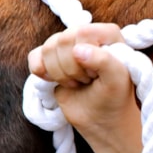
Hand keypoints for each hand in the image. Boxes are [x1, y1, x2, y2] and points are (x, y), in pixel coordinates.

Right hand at [27, 23, 139, 141]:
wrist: (102, 119)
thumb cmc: (115, 98)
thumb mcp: (118, 80)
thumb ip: (104, 61)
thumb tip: (77, 50)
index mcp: (107, 34)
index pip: (82, 33)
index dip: (84, 57)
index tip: (95, 74)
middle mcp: (86, 36)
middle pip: (62, 40)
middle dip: (71, 68)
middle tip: (87, 80)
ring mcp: (67, 47)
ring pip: (48, 48)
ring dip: (60, 73)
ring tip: (77, 83)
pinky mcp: (51, 60)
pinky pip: (34, 55)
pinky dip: (41, 71)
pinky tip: (54, 81)